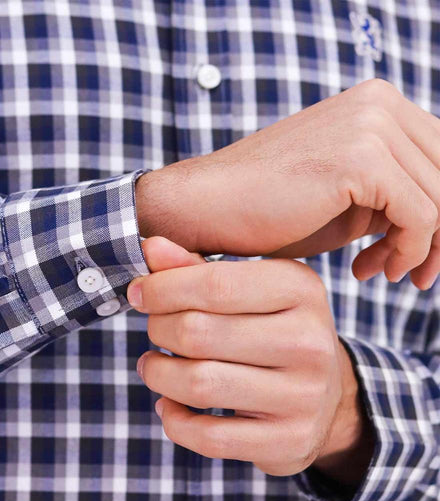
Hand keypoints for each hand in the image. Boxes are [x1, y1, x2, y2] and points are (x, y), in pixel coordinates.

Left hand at [131, 237, 374, 481]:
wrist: (327, 394)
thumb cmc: (271, 328)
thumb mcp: (248, 289)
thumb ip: (196, 268)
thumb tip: (149, 247)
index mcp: (299, 289)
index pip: (214, 285)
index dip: (161, 289)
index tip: (138, 294)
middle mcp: (309, 341)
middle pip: (198, 333)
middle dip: (158, 329)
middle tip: (154, 330)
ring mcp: (303, 396)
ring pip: (199, 384)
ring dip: (158, 374)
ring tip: (152, 365)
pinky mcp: (289, 440)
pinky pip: (210, 437)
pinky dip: (174, 421)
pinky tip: (169, 405)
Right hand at [136, 78, 439, 288]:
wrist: (205, 208)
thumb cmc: (265, 210)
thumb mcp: (345, 202)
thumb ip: (392, 198)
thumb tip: (436, 225)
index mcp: (377, 105)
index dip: (439, 213)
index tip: (416, 256)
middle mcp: (379, 103)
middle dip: (439, 237)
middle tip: (410, 275)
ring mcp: (370, 124)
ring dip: (421, 250)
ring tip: (384, 274)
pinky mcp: (360, 157)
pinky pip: (420, 215)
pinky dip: (409, 251)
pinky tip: (370, 269)